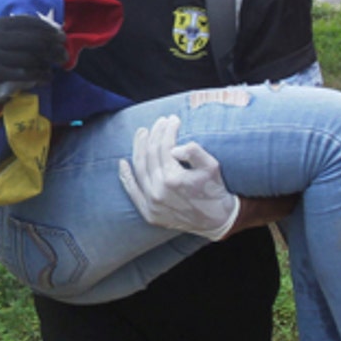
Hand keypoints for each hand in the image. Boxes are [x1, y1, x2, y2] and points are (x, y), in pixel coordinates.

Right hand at [0, 16, 66, 115]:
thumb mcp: (0, 40)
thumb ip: (20, 34)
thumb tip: (55, 32)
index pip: (26, 22)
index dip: (47, 28)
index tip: (61, 36)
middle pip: (31, 40)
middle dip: (52, 46)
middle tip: (64, 53)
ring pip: (29, 57)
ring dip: (47, 63)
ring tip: (57, 66)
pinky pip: (23, 73)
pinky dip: (39, 76)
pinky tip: (47, 78)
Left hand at [117, 115, 239, 240]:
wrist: (217, 221)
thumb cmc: (215, 190)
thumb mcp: (211, 167)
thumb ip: (194, 153)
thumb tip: (174, 147)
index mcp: (173, 179)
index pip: (164, 147)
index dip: (168, 130)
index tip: (173, 119)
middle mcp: (158, 192)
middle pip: (150, 155)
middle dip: (154, 135)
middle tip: (159, 122)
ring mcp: (151, 204)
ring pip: (139, 169)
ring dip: (139, 148)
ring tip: (143, 133)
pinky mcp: (148, 213)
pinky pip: (132, 192)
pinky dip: (126, 177)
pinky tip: (122, 163)